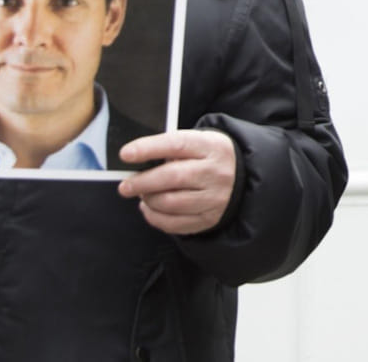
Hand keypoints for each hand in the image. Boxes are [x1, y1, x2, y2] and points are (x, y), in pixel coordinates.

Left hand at [117, 129, 237, 235]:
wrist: (241, 179)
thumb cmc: (209, 158)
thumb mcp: (198, 142)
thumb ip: (171, 149)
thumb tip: (138, 163)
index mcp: (211, 146)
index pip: (176, 144)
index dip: (148, 149)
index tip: (126, 154)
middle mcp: (215, 172)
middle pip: (172, 177)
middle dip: (143, 182)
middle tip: (125, 185)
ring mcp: (214, 198)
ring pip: (171, 203)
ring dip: (148, 200)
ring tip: (142, 195)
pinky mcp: (208, 219)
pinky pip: (174, 223)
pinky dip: (154, 217)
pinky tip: (150, 208)